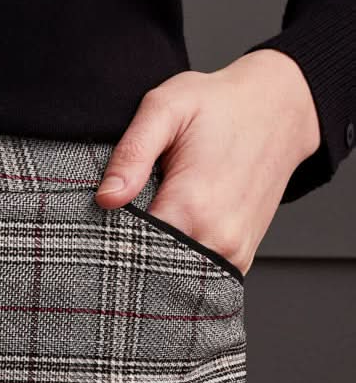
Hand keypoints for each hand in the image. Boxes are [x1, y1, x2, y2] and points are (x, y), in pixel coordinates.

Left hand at [94, 49, 321, 276]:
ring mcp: (233, 253)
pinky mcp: (240, 258)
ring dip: (155, 259)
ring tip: (152, 222)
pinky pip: (199, 275)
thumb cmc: (220, 105)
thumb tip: (106, 198)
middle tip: (123, 221)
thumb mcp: (166, 108)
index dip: (109, 241)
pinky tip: (173, 233)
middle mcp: (217, 239)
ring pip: (175, 277)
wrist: (280, 109)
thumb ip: (132, 153)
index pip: (132, 251)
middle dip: (131, 253)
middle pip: (151, 270)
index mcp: (192, 206)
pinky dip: (179, 261)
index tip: (101, 223)